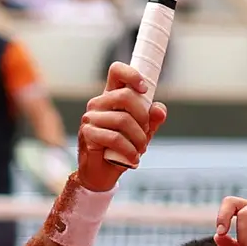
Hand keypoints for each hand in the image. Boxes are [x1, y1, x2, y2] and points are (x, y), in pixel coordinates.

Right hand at [76, 61, 167, 191]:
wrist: (103, 174)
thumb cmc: (121, 149)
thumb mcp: (143, 133)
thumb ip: (152, 120)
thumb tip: (159, 108)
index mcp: (111, 97)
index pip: (117, 71)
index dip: (132, 75)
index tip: (145, 89)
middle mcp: (98, 103)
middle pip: (125, 95)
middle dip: (143, 116)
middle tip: (146, 132)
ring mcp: (90, 118)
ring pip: (122, 120)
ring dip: (139, 138)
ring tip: (140, 150)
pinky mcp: (87, 134)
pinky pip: (114, 138)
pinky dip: (129, 150)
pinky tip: (133, 159)